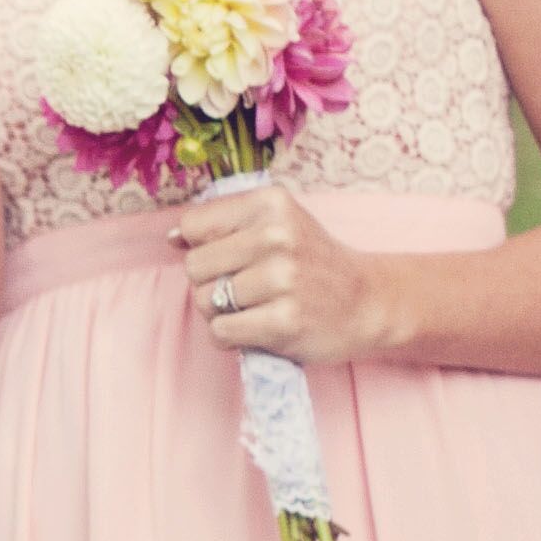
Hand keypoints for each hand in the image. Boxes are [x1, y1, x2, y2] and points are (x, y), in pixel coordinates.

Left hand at [171, 182, 385, 365]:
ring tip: (255, 308)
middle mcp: (277, 235)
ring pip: (204, 301)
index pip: (193, 225)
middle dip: (210, 283)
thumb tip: (172, 236)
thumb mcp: (278, 224)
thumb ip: (225, 225)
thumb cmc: (313, 263)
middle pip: (193, 265)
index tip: (232, 257)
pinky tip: (258, 328)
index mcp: (270, 203)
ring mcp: (282, 279)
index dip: (203, 247)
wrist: (368, 302)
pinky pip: (221, 332)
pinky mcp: (284, 320)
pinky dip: (230, 337)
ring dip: (221, 313)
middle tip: (246, 288)